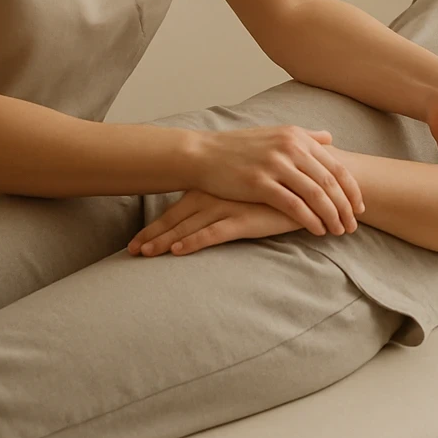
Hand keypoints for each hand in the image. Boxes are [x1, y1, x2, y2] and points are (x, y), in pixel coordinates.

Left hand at [128, 189, 301, 256]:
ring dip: (164, 240)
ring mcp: (228, 206)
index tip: (135, 240)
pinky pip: (214, 232)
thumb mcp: (248, 192)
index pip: (177, 208)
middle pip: (176, 217)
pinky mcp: (244, 219)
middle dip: (152, 235)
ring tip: (144, 254)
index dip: (156, 225)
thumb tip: (210, 211)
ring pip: (189, 225)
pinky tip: (178, 250)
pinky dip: (194, 241)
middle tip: (130, 251)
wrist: (307, 182)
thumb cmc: (277, 188)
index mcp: (214, 186)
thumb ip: (229, 199)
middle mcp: (216, 194)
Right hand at [188, 125, 363, 236]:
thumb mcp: (275, 134)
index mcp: (297, 137)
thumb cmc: (240, 147)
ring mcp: (275, 165)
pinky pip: (294, 205)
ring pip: (316, 194)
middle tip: (353, 226)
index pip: (336, 166)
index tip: (359, 207)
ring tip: (338, 232)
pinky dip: (310, 219)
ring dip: (332, 216)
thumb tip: (329, 138)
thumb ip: (305, 136)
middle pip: (330, 181)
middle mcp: (290, 148)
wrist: (203, 154)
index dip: (352, 189)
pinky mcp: (260, 183)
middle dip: (346, 207)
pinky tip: (317, 231)